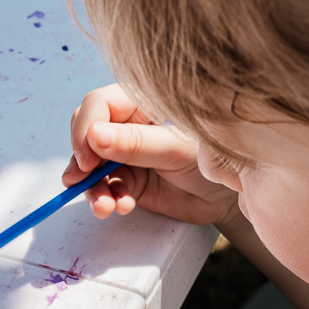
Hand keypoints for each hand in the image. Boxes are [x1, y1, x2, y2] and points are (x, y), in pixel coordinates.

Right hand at [63, 84, 238, 226]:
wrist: (227, 194)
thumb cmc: (212, 159)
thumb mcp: (175, 149)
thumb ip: (136, 143)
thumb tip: (94, 136)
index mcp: (140, 101)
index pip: (98, 104)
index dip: (86, 129)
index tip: (88, 158)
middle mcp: (127, 125)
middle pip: (86, 132)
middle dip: (82, 158)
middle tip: (84, 179)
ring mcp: (124, 154)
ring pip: (89, 165)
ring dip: (91, 187)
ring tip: (104, 206)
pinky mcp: (127, 180)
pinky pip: (104, 188)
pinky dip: (106, 200)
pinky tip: (120, 206)